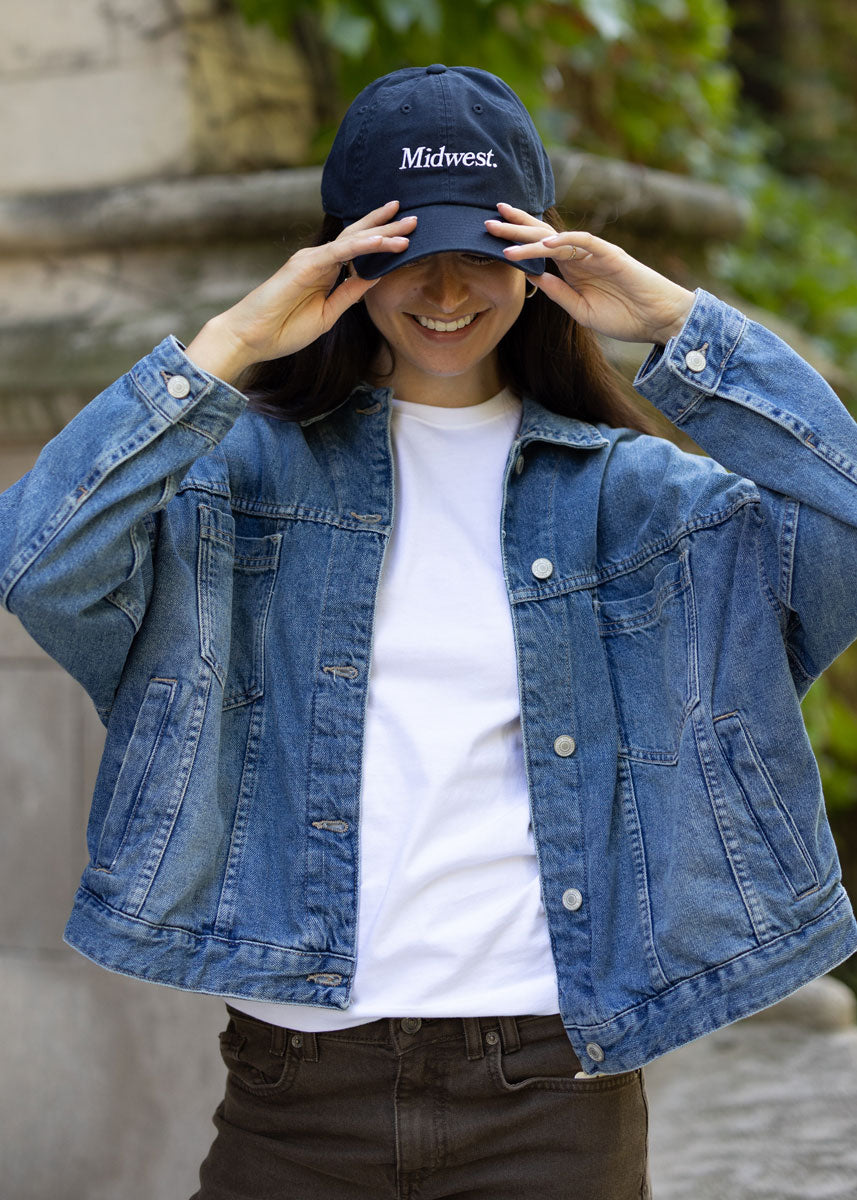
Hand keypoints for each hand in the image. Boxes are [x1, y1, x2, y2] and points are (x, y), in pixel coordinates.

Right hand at [185, 201, 415, 382]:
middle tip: (415, 218)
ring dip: (382, 233)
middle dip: (387, 227)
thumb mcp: (328, 313)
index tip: (406, 236)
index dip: (381, 241)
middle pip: (358, 237)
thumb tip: (375, 278)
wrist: (251, 337)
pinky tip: (383, 241)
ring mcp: (311, 259)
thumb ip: (350, 293)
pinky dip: (363, 245)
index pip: (357, 251)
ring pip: (353, 240)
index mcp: (324, 271)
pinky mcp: (305, 265)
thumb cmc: (283, 329)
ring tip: (408, 226)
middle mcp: (319, 260)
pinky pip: (340, 252)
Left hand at [486, 203, 694, 344]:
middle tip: (487, 222)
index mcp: (571, 270)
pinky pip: (583, 242)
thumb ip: (558, 293)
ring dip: (529, 237)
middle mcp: (579, 257)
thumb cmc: (623, 318)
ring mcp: (594, 253)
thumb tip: (533, 277)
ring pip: (556, 238)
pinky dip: (564, 241)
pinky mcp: (610, 254)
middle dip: (515, 229)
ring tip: (504, 238)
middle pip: (542, 236)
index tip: (491, 239)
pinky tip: (543, 245)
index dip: (516, 242)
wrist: (657, 320)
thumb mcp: (580, 311)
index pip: (539, 250)